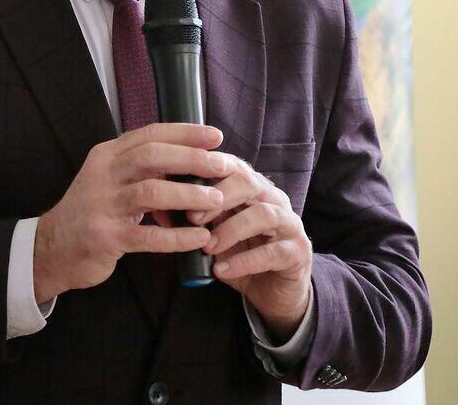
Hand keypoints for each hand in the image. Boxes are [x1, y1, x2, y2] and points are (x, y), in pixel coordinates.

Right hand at [33, 123, 227, 303]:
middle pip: (151, 157)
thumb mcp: (110, 180)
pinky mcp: (104, 237)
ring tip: (216, 201)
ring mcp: (101, 206)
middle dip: (191, 159)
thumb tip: (190, 158)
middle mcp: (103, 175)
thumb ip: (141, 168)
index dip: (184, 133)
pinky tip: (199, 238)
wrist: (51, 248)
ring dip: (188, 196)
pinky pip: (147, 235)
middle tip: (222, 165)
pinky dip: (177, 237)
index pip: (149, 135)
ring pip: (150, 192)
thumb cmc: (92, 211)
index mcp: (106, 155)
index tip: (215, 136)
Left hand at [190, 155, 312, 340]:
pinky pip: (273, 252)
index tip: (178, 183)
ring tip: (207, 247)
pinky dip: (244, 261)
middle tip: (192, 217)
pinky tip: (221, 270)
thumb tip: (158, 206)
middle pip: (250, 182)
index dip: (206, 171)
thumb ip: (192, 219)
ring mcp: (290, 224)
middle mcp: (273, 199)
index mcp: (252, 188)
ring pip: (263, 215)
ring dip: (231, 229)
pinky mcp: (298, 252)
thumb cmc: (238, 254)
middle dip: (218, 196)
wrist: (272, 291)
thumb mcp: (212, 234)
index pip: (231, 165)